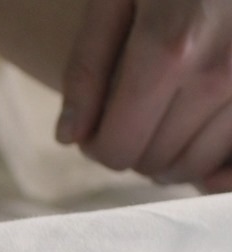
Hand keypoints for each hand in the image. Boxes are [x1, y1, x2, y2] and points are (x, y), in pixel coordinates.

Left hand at [59, 0, 231, 189]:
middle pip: (155, 160)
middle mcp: (220, 72)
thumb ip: (88, 64)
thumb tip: (69, 137)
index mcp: (168, 48)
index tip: (95, 130)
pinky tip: (201, 154)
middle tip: (128, 123)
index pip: (118, 145)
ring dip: (172, 157)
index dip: (98, 146)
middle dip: (132, 149)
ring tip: (161, 125)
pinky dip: (218, 167)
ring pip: (198, 165)